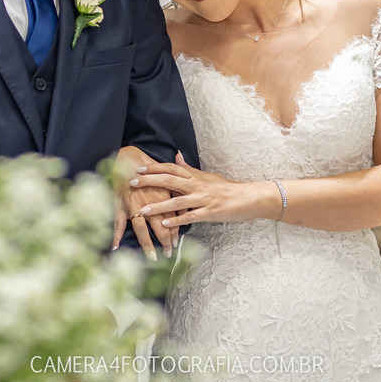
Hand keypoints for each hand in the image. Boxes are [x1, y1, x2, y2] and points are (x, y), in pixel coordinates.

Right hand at [111, 147, 179, 259]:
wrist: (128, 157)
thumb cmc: (148, 168)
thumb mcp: (165, 179)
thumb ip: (175, 194)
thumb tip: (184, 210)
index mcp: (162, 196)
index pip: (172, 219)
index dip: (174, 232)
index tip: (175, 243)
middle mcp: (149, 203)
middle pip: (160, 228)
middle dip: (165, 242)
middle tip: (168, 254)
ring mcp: (134, 205)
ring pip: (142, 230)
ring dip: (148, 245)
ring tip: (152, 257)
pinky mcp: (120, 205)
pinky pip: (118, 223)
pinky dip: (115, 235)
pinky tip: (115, 248)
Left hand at [128, 152, 274, 226]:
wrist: (248, 198)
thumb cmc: (226, 188)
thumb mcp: (207, 176)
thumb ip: (189, 169)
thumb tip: (176, 156)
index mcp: (195, 176)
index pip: (171, 169)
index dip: (154, 168)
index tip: (138, 169)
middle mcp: (197, 185)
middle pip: (170, 181)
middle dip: (150, 181)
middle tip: (132, 183)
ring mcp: (203, 199)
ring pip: (177, 201)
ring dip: (159, 206)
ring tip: (143, 209)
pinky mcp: (209, 213)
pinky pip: (190, 217)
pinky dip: (177, 221)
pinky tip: (165, 224)